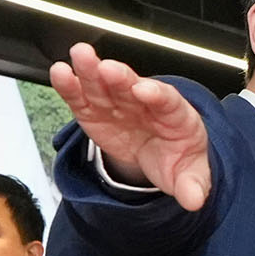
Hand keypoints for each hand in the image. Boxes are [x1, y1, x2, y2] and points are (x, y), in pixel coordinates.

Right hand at [48, 41, 213, 208]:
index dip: (157, 94)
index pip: (168, 101)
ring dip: (91, 70)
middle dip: (120, 77)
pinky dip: (70, 86)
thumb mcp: (191, 175)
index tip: (144, 90)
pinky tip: (60, 73)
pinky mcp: (94, 112)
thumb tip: (194, 199)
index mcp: (176, 115)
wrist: (158, 156)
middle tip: (108, 69)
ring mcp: (118, 104)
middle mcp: (145, 103)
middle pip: (132, 86)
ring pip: (105, 84)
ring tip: (80, 56)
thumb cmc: (178, 157)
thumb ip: (193, 185)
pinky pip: (81, 97)